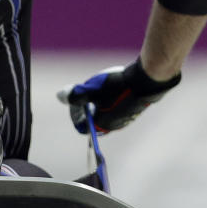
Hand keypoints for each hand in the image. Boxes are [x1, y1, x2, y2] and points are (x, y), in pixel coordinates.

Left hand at [63, 58, 179, 133]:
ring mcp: (127, 118)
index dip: (75, 114)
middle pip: (95, 121)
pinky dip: (113, 100)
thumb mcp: (91, 89)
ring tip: (101, 88)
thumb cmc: (117, 86)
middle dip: (88, 108)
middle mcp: (115, 125)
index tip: (76, 100)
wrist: (147, 81)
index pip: (82, 126)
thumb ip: (74, 95)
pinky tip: (116, 86)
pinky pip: (119, 108)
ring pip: (108, 114)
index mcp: (103, 125)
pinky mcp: (136, 110)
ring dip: (101, 103)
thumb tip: (59, 97)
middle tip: (87, 93)